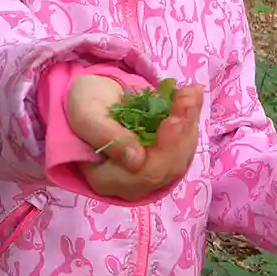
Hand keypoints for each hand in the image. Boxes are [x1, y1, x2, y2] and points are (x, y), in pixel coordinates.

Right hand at [67, 75, 203, 201]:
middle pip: (168, 167)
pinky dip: (190, 120)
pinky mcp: (165, 158)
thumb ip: (106, 137)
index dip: (164, 149)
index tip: (173, 119)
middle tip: (188, 97)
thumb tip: (137, 161)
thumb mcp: (86, 115)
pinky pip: (184, 144)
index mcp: (107, 179)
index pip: (144, 174)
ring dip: (190, 123)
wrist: (92, 99)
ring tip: (191, 92)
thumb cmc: (84, 105)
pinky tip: (191, 96)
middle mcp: (133, 183)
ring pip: (181, 155)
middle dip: (181, 132)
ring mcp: (152, 172)